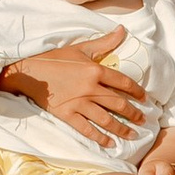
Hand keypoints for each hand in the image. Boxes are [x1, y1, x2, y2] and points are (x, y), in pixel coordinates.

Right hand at [5, 47, 150, 144]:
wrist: (29, 72)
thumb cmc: (54, 58)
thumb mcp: (80, 48)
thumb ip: (104, 43)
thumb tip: (123, 30)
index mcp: (95, 70)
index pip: (123, 82)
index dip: (137, 91)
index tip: (145, 99)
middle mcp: (90, 88)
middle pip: (119, 104)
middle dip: (134, 113)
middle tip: (143, 120)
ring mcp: (79, 103)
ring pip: (106, 119)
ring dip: (122, 129)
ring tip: (133, 135)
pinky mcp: (67, 114)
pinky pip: (87, 129)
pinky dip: (99, 138)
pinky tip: (110, 144)